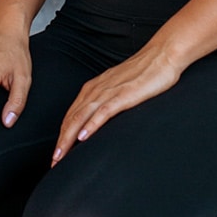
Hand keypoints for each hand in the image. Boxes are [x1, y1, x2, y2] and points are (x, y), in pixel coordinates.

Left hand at [51, 45, 180, 165]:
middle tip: (53, 162)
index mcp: (94, 87)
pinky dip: (91, 125)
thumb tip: (101, 120)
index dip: (62, 135)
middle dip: (61, 141)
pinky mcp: (124, 95)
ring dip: (69, 138)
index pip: (72, 115)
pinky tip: (83, 137)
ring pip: (82, 116)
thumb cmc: (144, 72)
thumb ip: (108, 101)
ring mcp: (110, 91)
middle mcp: (97, 89)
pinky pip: (103, 112)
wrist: (163, 54)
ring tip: (61, 156)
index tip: (57, 154)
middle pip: (72, 118)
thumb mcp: (120, 87)